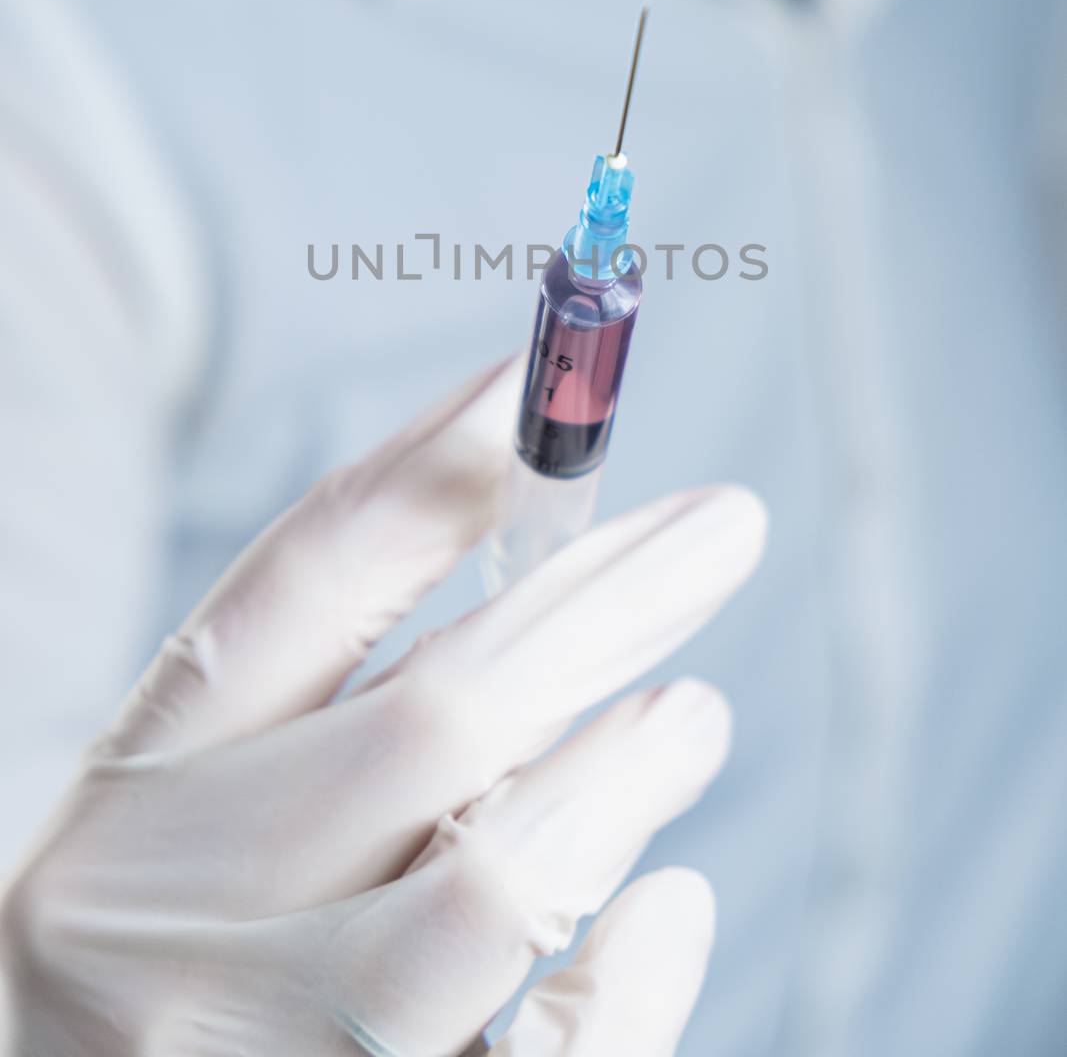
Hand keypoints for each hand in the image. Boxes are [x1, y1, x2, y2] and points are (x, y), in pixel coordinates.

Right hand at [0, 360, 764, 1055]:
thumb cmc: (185, 978)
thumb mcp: (202, 831)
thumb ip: (342, 708)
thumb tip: (548, 534)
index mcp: (135, 801)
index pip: (300, 589)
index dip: (435, 470)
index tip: (543, 389)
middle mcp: (171, 924)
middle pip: (433, 713)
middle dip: (604, 601)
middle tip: (724, 529)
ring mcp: (263, 1055)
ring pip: (499, 884)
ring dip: (629, 772)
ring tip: (694, 715)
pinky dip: (636, 965)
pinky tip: (667, 907)